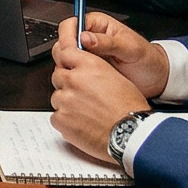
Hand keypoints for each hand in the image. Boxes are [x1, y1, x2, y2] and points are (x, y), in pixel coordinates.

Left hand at [50, 44, 151, 161]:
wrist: (131, 134)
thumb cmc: (129, 109)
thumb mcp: (117, 77)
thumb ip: (94, 68)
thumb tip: (83, 68)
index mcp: (89, 66)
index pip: (64, 53)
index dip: (67, 61)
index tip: (69, 66)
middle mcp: (74, 80)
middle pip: (58, 76)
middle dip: (67, 84)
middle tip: (83, 95)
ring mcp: (65, 100)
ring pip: (57, 97)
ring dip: (67, 103)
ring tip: (86, 112)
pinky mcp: (61, 119)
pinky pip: (56, 117)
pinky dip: (65, 120)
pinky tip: (82, 123)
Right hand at [53, 11, 168, 100]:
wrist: (155, 78)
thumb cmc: (147, 59)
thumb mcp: (130, 48)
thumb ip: (108, 42)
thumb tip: (85, 37)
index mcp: (97, 25)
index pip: (71, 25)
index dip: (67, 37)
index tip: (71, 49)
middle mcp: (89, 39)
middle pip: (63, 43)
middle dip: (66, 54)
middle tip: (78, 64)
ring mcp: (87, 56)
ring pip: (65, 59)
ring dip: (70, 67)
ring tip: (84, 75)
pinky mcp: (88, 71)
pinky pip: (73, 73)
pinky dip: (75, 78)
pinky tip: (85, 83)